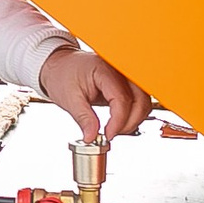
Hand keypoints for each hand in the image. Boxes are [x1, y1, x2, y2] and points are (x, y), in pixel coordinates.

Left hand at [37, 47, 153, 143]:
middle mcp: (118, 69)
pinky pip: (138, 98)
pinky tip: (120, 121)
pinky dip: (133, 113)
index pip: (121, 98)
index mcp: (103, 69)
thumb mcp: (69, 98)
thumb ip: (83, 119)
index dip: (119, 120)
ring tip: (115, 129)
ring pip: (144, 99)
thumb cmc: (62, 74)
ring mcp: (124, 74)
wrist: (59, 65)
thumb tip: (91, 137)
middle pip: (140, 98)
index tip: (109, 134)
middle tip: (113, 133)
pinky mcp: (125, 82)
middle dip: (131, 121)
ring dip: (135, 118)